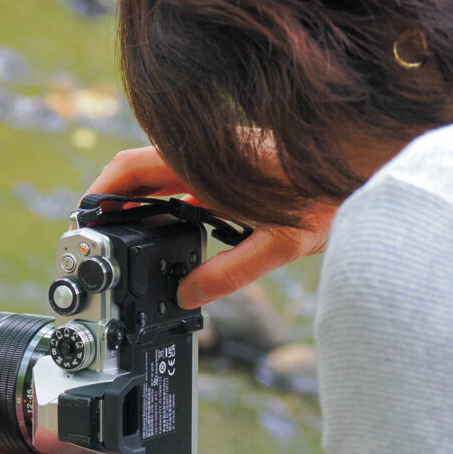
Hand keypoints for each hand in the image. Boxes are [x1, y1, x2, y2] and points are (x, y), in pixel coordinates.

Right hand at [86, 145, 336, 308]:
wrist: (367, 163)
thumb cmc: (328, 193)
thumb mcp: (279, 244)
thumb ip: (229, 272)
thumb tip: (187, 296)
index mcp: (205, 165)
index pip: (132, 167)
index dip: (102, 190)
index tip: (85, 215)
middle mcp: (208, 156)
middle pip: (140, 169)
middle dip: (113, 198)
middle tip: (98, 231)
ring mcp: (221, 160)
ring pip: (163, 173)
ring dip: (139, 198)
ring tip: (127, 233)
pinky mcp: (235, 168)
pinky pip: (187, 178)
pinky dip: (168, 198)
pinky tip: (175, 225)